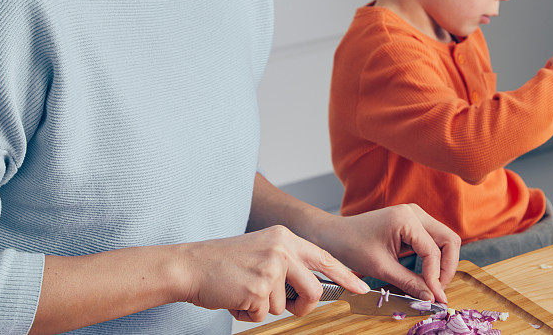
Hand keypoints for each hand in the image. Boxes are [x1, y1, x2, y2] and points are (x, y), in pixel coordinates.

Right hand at [178, 225, 369, 321]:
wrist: (191, 265)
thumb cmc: (224, 262)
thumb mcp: (263, 250)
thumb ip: (288, 263)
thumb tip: (313, 288)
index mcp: (285, 237)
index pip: (324, 258)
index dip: (345, 275)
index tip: (362, 287)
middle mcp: (282, 249)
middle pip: (314, 290)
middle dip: (302, 306)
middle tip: (286, 305)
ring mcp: (270, 268)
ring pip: (285, 306)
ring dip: (264, 307)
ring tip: (244, 290)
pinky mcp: (257, 288)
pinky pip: (262, 315)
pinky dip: (247, 313)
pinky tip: (234, 296)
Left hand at [317, 204, 460, 303]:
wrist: (334, 235)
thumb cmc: (351, 246)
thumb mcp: (381, 268)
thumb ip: (410, 283)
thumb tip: (432, 297)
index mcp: (406, 218)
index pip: (434, 251)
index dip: (436, 277)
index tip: (434, 297)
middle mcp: (414, 212)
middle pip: (450, 240)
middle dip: (447, 267)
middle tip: (437, 290)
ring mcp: (415, 216)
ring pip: (445, 240)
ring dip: (443, 263)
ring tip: (431, 284)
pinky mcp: (412, 223)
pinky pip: (433, 240)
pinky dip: (434, 258)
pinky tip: (425, 274)